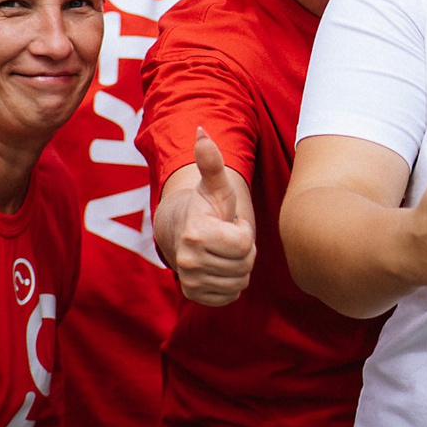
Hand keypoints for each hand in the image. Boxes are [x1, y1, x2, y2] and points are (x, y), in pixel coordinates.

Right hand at [156, 131, 255, 306]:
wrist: (181, 231)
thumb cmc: (206, 207)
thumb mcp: (214, 185)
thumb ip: (211, 162)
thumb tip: (202, 130)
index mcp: (197, 234)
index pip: (245, 244)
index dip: (243, 231)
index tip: (229, 223)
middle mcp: (188, 261)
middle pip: (245, 265)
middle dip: (242, 251)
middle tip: (227, 237)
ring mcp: (190, 281)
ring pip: (240, 282)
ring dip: (238, 267)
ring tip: (223, 250)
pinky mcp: (194, 296)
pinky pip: (231, 296)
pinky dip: (231, 284)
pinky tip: (220, 267)